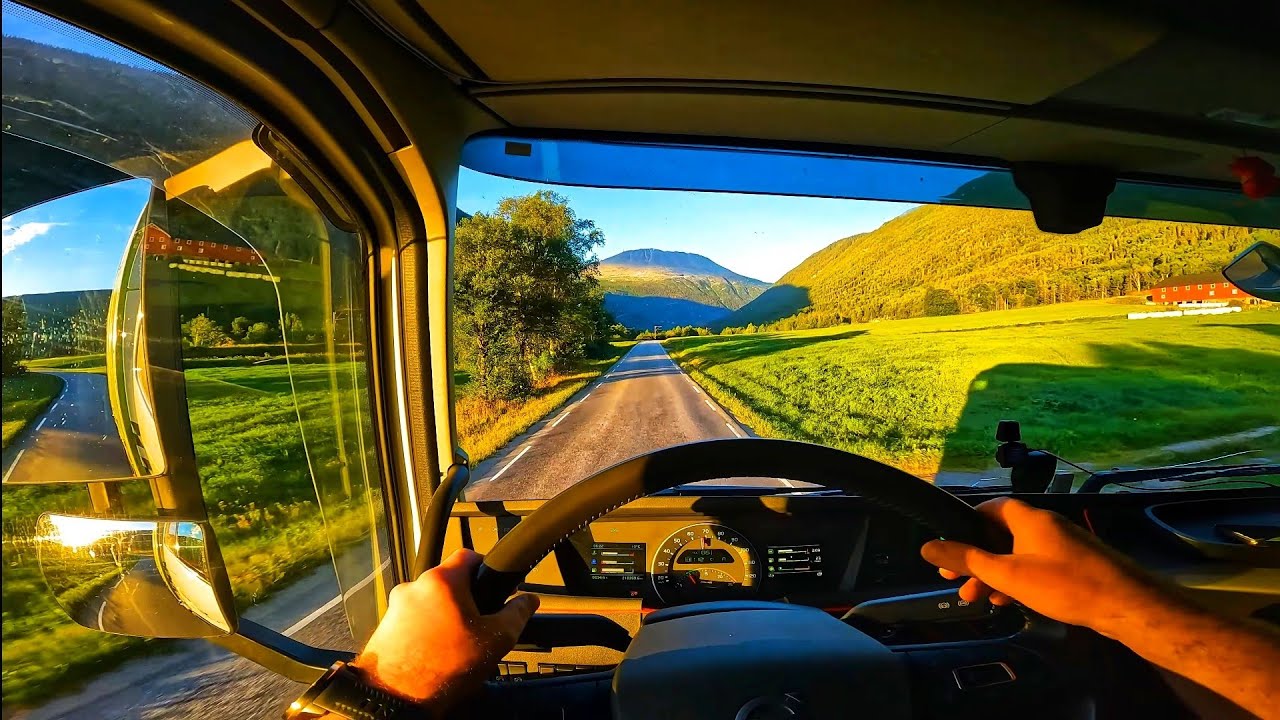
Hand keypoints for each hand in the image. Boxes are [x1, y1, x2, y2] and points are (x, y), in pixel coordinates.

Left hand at [350, 549, 538, 709]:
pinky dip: (425, 632)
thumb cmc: (441, 669)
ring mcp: (396, 607)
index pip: (469, 555)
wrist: (397, 698)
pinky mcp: (385, 627)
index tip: (492, 583)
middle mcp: (414, 587)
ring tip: (455, 646)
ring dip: (444, 618)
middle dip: (465, 600)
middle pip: (449, 583)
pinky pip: (413, 621)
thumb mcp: (495, 640)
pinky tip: (436, 654)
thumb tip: (528, 601)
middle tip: (477, 625)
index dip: (486, 567)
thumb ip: (517, 614)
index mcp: (442, 580)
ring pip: (430, 603)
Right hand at [920, 497, 1186, 637]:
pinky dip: (1019, 579)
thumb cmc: (1064, 584)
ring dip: (996, 574)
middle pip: (1000, 534)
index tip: (950, 549)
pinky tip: (1011, 601)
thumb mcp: (1007, 574)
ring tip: (979, 599)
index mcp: (1028, 518)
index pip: (989, 507)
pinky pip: (1037, 565)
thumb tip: (927, 547)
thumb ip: (966, 560)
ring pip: (1018, 554)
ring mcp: (1063, 544)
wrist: (1127, 605)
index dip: (965, 524)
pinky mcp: (1076, 564)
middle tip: (955, 582)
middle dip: (976, 559)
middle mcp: (1045, 525)